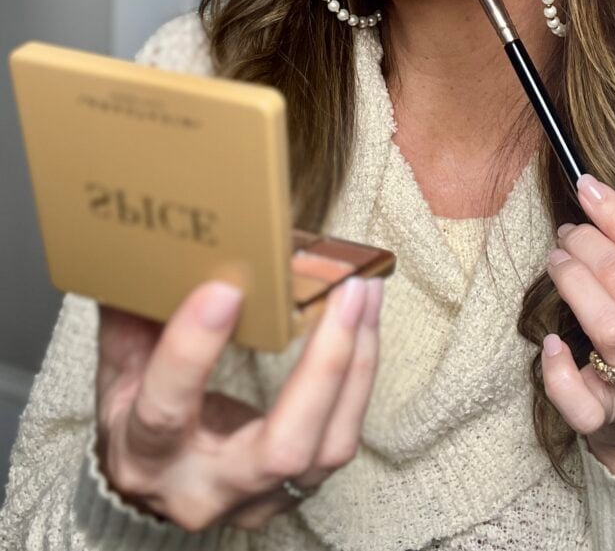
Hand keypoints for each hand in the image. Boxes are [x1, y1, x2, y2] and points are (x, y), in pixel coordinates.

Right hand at [96, 275, 382, 530]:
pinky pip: (343, 435)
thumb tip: (148, 247)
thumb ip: (131, 316)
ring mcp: (261, 497)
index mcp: (146, 458)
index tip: (224, 290)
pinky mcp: (299, 489)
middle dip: (323, 366)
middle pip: (281, 447)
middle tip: (345, 292)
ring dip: (356, 362)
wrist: (158, 484)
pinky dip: (359, 373)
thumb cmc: (137, 417)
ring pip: (329, 446)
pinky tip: (364, 322)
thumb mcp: (119, 368)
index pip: (166, 411)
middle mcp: (207, 490)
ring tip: (365, 294)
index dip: (194, 351)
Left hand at [541, 173, 614, 487]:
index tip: (588, 187)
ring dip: (572, 280)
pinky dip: (557, 367)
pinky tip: (549, 342)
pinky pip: (577, 396)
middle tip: (568, 233)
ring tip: (557, 260)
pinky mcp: (606, 423)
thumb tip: (602, 206)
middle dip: (589, 245)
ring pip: (607, 327)